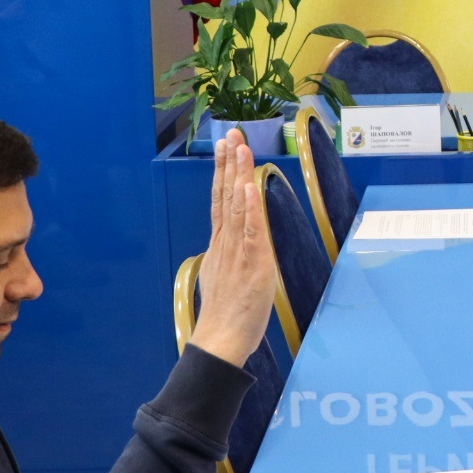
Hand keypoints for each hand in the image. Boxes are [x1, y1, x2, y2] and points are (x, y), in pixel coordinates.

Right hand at [187, 132, 280, 368]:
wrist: (221, 339)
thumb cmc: (225, 313)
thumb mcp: (225, 274)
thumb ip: (229, 253)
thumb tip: (232, 240)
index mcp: (221, 243)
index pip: (221, 199)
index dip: (224, 171)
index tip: (226, 146)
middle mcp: (226, 241)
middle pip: (226, 195)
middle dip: (230, 162)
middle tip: (231, 133)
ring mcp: (237, 250)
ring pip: (236, 206)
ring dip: (238, 174)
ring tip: (240, 147)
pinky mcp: (251, 263)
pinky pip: (249, 231)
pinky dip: (247, 207)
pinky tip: (247, 186)